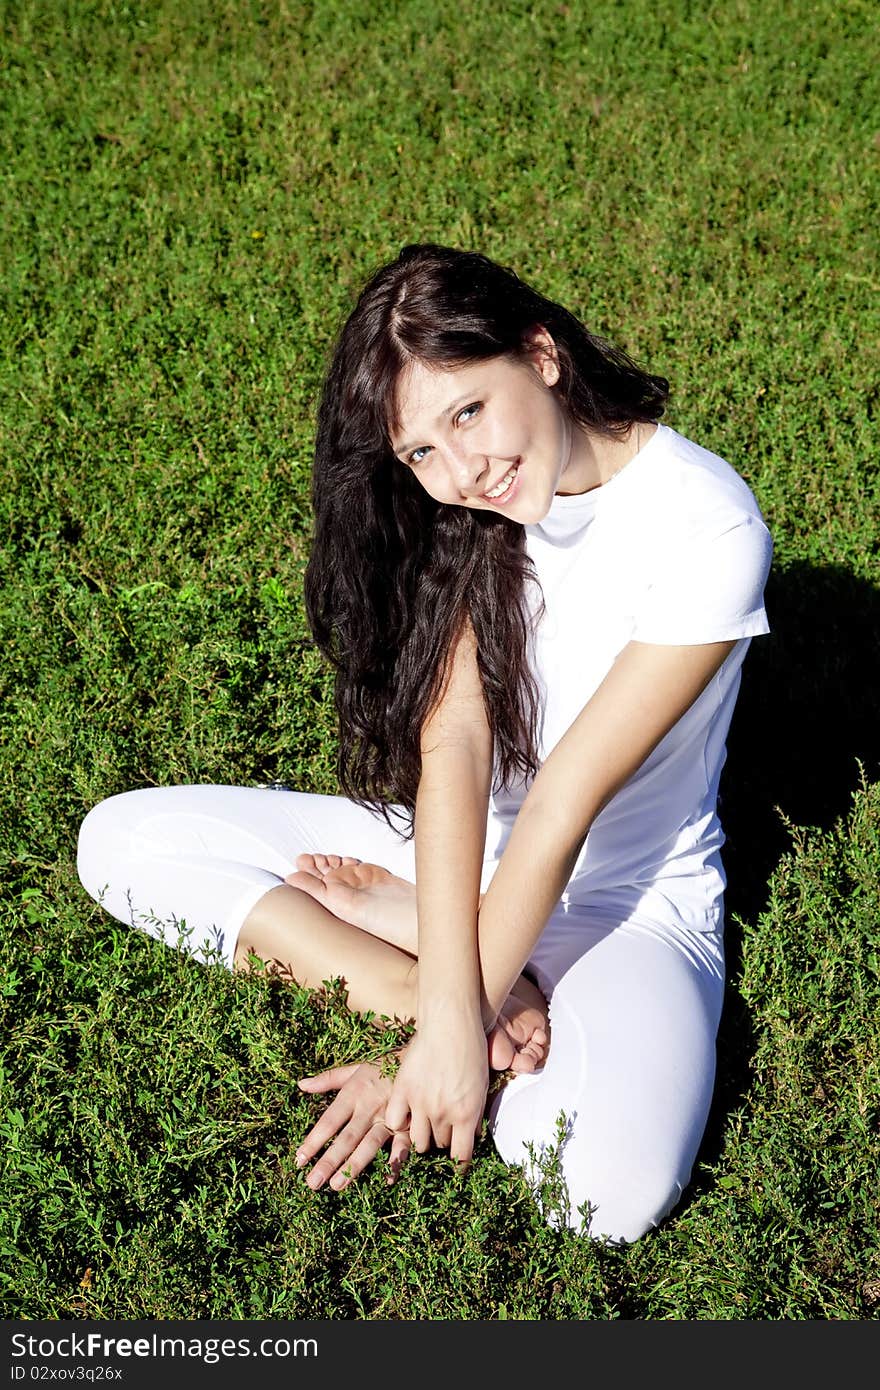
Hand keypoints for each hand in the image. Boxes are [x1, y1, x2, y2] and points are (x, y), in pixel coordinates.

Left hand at [295, 1060, 411, 1190]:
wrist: (418, 1061)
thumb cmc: (382, 1067)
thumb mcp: (355, 1069)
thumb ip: (328, 1079)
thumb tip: (301, 1085)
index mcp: (353, 1094)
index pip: (330, 1121)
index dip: (314, 1140)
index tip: (298, 1159)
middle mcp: (369, 1108)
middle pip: (346, 1138)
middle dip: (329, 1161)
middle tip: (313, 1182)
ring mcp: (388, 1118)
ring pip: (370, 1144)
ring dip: (354, 1166)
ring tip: (337, 1185)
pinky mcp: (408, 1125)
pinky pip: (402, 1145)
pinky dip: (396, 1162)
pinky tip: (388, 1179)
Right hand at [384, 1020, 488, 1169]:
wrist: (450, 1022)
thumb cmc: (472, 1051)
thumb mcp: (482, 1086)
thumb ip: (475, 1114)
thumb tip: (472, 1136)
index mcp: (466, 1115)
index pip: (461, 1156)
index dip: (459, 1165)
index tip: (458, 1165)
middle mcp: (442, 1114)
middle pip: (439, 1145)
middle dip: (443, 1140)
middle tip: (443, 1129)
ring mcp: (420, 1103)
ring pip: (416, 1139)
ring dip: (422, 1135)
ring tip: (424, 1123)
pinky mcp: (402, 1090)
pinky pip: (394, 1120)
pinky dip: (399, 1120)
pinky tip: (404, 1114)